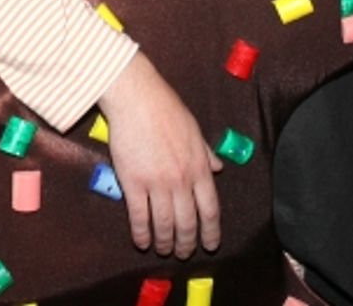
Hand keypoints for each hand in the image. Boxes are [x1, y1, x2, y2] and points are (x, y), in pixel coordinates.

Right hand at [98, 52, 221, 257]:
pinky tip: (141, 242)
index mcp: (199, 166)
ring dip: (165, 242)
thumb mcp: (194, 130)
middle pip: (188, 222)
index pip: (210, 209)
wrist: (137, 98)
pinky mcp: (133, 183)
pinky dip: (141, 234)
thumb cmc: (166, 109)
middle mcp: (181, 179)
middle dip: (187, 243)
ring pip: (164, 224)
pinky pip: (139, 217)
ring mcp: (157, 183)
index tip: (210, 245)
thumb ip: (206, 153)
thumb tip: (219, 167)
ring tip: (163, 250)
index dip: (211, 232)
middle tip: (184, 254)